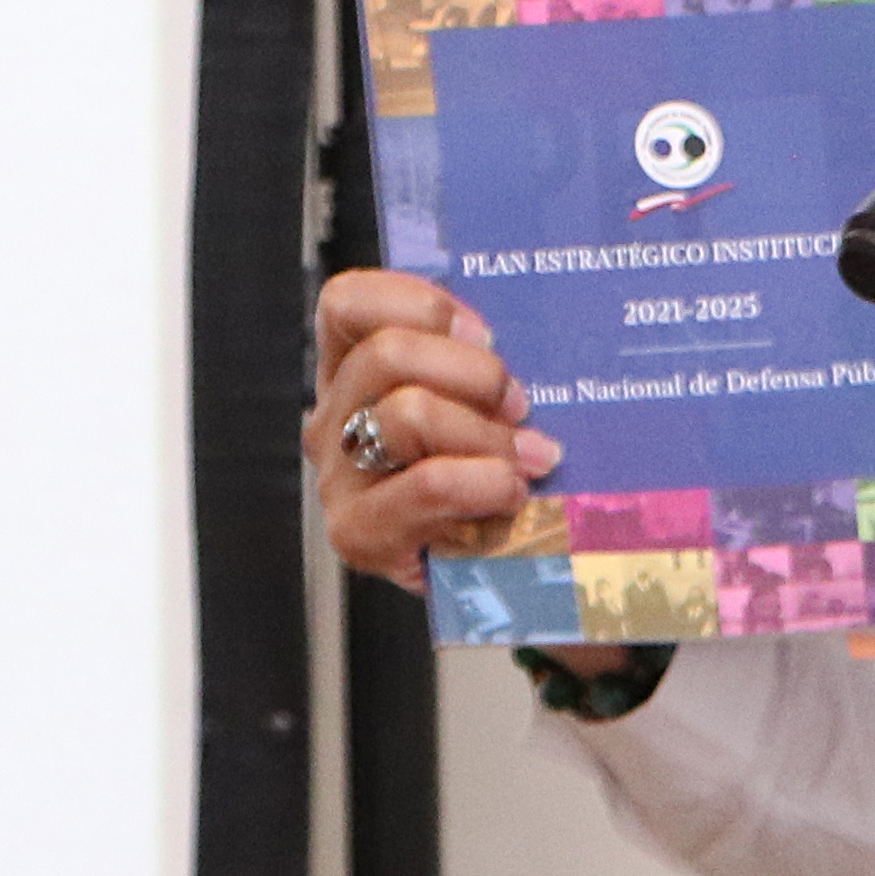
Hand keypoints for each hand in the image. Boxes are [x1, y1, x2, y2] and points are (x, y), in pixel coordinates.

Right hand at [304, 269, 562, 596]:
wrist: (488, 571)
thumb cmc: (487, 474)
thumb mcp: (480, 405)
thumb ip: (482, 366)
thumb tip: (540, 339)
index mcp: (353, 372)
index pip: (348, 304)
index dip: (419, 304)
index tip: (484, 333)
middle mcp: (335, 419)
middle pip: (387, 353)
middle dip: (474, 372)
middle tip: (519, 403)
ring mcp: (340, 477)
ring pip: (407, 414)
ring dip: (486, 433)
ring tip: (529, 456)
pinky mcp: (359, 533)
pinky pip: (426, 486)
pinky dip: (483, 482)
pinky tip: (512, 492)